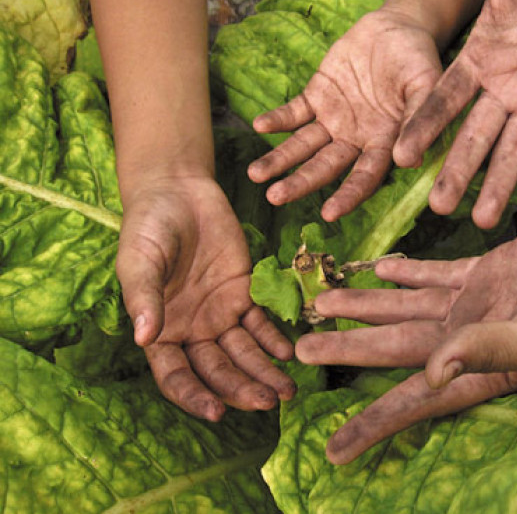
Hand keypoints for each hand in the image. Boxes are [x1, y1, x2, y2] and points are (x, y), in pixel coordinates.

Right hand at [116, 174, 294, 419]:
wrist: (177, 191)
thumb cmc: (147, 228)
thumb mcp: (139, 261)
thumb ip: (144, 297)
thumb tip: (143, 338)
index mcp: (160, 331)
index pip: (177, 376)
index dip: (195, 396)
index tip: (216, 413)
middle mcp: (192, 330)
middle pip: (219, 370)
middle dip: (242, 389)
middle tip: (268, 403)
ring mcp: (220, 312)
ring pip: (245, 352)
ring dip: (265, 372)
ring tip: (288, 391)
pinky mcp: (244, 291)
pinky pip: (261, 321)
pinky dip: (274, 338)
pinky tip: (289, 352)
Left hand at [247, 7, 441, 220]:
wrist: (398, 29)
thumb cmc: (419, 60)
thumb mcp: (427, 86)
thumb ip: (419, 118)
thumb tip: (409, 161)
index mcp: (385, 142)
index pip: (365, 176)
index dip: (348, 195)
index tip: (328, 214)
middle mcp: (356, 137)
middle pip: (325, 167)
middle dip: (301, 183)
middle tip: (275, 197)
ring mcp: (335, 118)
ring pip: (304, 145)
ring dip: (280, 159)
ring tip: (255, 174)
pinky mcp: (318, 95)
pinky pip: (295, 112)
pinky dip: (278, 120)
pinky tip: (260, 126)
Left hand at [295, 213, 516, 463]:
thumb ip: (489, 350)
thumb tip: (429, 373)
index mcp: (484, 367)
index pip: (415, 402)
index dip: (373, 424)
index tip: (331, 450)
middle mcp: (472, 338)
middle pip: (395, 348)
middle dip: (347, 350)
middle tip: (298, 350)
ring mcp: (478, 301)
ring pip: (406, 306)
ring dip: (365, 306)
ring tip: (322, 303)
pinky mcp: (489, 267)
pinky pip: (435, 272)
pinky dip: (405, 272)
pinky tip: (378, 268)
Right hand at [386, 0, 516, 227]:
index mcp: (480, 60)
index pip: (445, 101)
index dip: (425, 127)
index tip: (402, 155)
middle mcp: (506, 87)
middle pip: (475, 138)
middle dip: (458, 172)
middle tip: (439, 207)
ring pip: (516, 147)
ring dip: (501, 181)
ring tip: (483, 218)